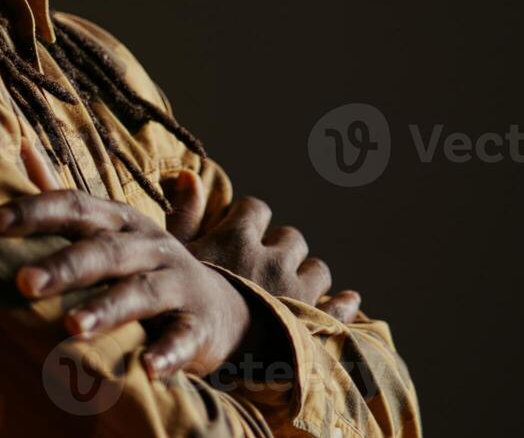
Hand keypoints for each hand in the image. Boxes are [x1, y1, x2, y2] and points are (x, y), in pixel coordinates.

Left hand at [0, 186, 252, 379]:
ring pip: (140, 293)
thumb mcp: (110, 230)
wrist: (221, 309)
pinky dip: (167, 353)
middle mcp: (149, 246)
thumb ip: (66, 200)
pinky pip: (183, 338)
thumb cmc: (144, 267)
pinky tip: (146, 369)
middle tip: (23, 283)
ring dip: (107, 309)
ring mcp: (176, 284)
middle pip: (105, 251)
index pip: (76, 206)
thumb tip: (22, 148)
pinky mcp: (198, 326)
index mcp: (120, 221)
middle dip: (64, 266)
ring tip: (72, 328)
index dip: (36, 211)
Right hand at [163, 171, 362, 323]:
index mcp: (238, 239)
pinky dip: (345, 303)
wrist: (198, 349)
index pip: (256, 208)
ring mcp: (296, 291)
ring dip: (306, 274)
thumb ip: (183, 216)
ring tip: (290, 289)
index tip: (239, 236)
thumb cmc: (179, 304)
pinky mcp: (311, 322)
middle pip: (291, 238)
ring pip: (317, 269)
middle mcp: (273, 259)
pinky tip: (349, 299)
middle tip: (263, 269)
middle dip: (280, 249)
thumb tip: (189, 173)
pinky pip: (338, 307)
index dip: (249, 220)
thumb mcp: (174, 259)